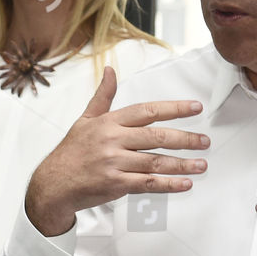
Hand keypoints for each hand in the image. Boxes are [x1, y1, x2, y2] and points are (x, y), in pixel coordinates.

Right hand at [25, 67, 207, 235]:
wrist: (52, 184)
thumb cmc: (71, 152)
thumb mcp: (85, 120)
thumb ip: (103, 96)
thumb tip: (110, 70)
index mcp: (108, 122)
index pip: (147, 111)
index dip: (174, 109)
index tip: (195, 108)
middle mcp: (112, 140)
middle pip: (157, 137)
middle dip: (185, 139)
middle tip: (204, 141)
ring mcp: (113, 163)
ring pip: (156, 162)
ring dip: (182, 164)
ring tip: (201, 164)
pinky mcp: (114, 184)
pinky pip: (147, 184)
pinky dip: (169, 184)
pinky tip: (185, 184)